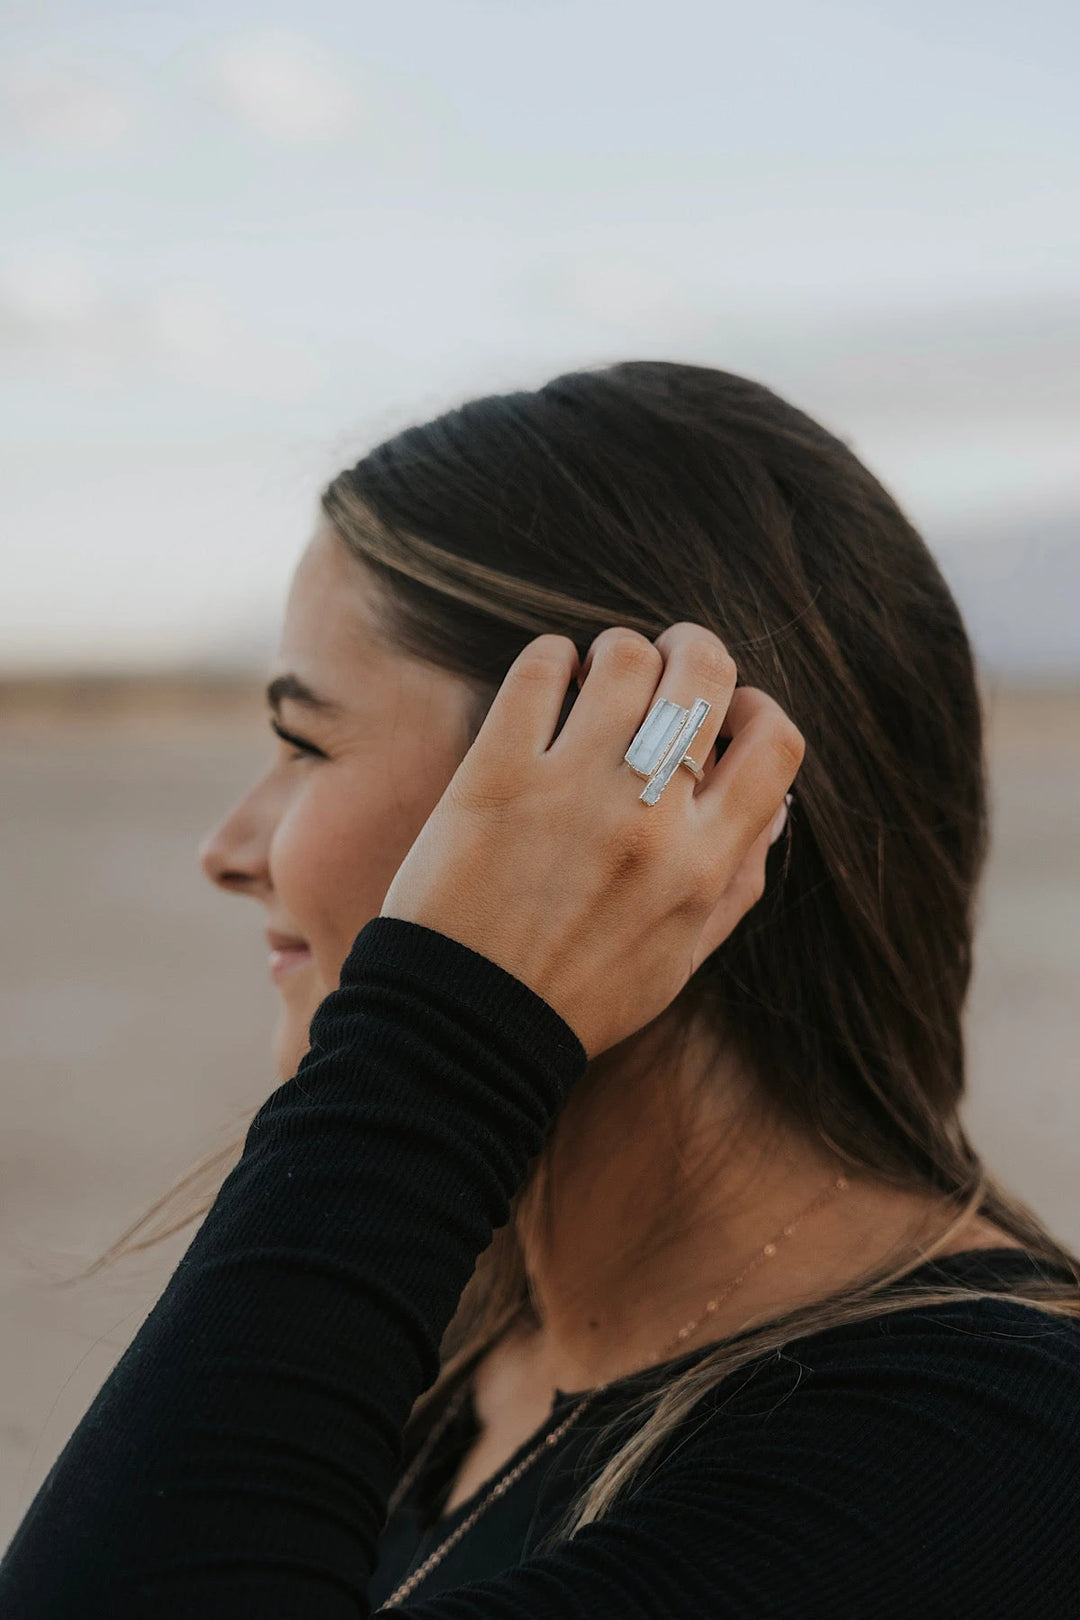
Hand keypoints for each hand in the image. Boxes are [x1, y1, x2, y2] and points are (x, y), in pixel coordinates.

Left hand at [380, 624, 803, 1059]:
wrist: (467, 1023)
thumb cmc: (578, 994)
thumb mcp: (681, 957)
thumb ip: (738, 882)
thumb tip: (777, 808)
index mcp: (702, 863)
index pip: (775, 744)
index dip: (758, 708)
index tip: (725, 714)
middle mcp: (648, 817)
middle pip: (704, 673)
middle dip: (693, 649)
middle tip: (666, 660)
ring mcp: (572, 789)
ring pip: (624, 657)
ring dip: (617, 651)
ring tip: (596, 675)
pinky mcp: (498, 773)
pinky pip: (537, 669)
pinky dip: (550, 657)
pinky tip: (549, 680)